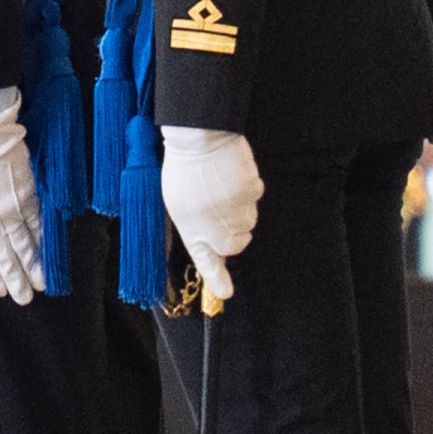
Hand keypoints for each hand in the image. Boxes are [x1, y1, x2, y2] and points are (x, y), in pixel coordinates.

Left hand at [0, 100, 44, 303]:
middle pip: (4, 255)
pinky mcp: (27, 195)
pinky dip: (43, 240)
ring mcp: (10, 209)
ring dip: (32, 267)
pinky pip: (37, 223)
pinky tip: (49, 254)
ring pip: (22, 245)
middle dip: (14, 279)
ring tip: (40, 286)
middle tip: (23, 299)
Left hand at [160, 127, 261, 303]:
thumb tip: (214, 256)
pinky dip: (245, 190)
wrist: (200, 140)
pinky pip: (254, 197)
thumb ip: (197, 237)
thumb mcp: (177, 209)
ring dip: (236, 209)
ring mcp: (242, 210)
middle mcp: (224, 228)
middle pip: (236, 240)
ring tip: (217, 187)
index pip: (212, 262)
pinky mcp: (254, 191)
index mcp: (200, 233)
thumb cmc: (183, 173)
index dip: (218, 279)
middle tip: (209, 206)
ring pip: (246, 219)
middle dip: (227, 229)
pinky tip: (230, 176)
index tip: (225, 293)